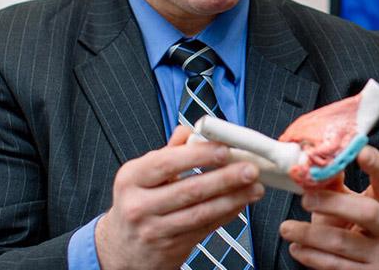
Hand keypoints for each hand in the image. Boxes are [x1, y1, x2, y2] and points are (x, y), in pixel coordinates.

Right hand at [94, 126, 265, 269]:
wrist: (122, 248)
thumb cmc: (139, 202)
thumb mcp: (142, 174)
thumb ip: (169, 151)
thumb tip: (190, 130)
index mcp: (131, 178)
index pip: (167, 163)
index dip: (199, 155)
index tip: (225, 149)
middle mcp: (138, 205)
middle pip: (189, 190)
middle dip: (225, 178)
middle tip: (250, 168)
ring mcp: (154, 229)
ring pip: (201, 212)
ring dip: (233, 198)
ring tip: (255, 187)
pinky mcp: (171, 247)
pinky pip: (205, 228)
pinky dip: (227, 214)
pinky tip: (242, 202)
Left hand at [280, 145, 378, 269]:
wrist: (359, 263)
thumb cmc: (350, 224)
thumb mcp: (345, 201)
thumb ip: (332, 182)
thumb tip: (311, 162)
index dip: (377, 164)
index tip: (359, 151)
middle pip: (368, 212)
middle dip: (333, 204)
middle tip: (305, 199)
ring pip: (342, 242)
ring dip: (309, 234)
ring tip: (286, 228)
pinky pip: (334, 265)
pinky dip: (310, 256)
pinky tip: (296, 247)